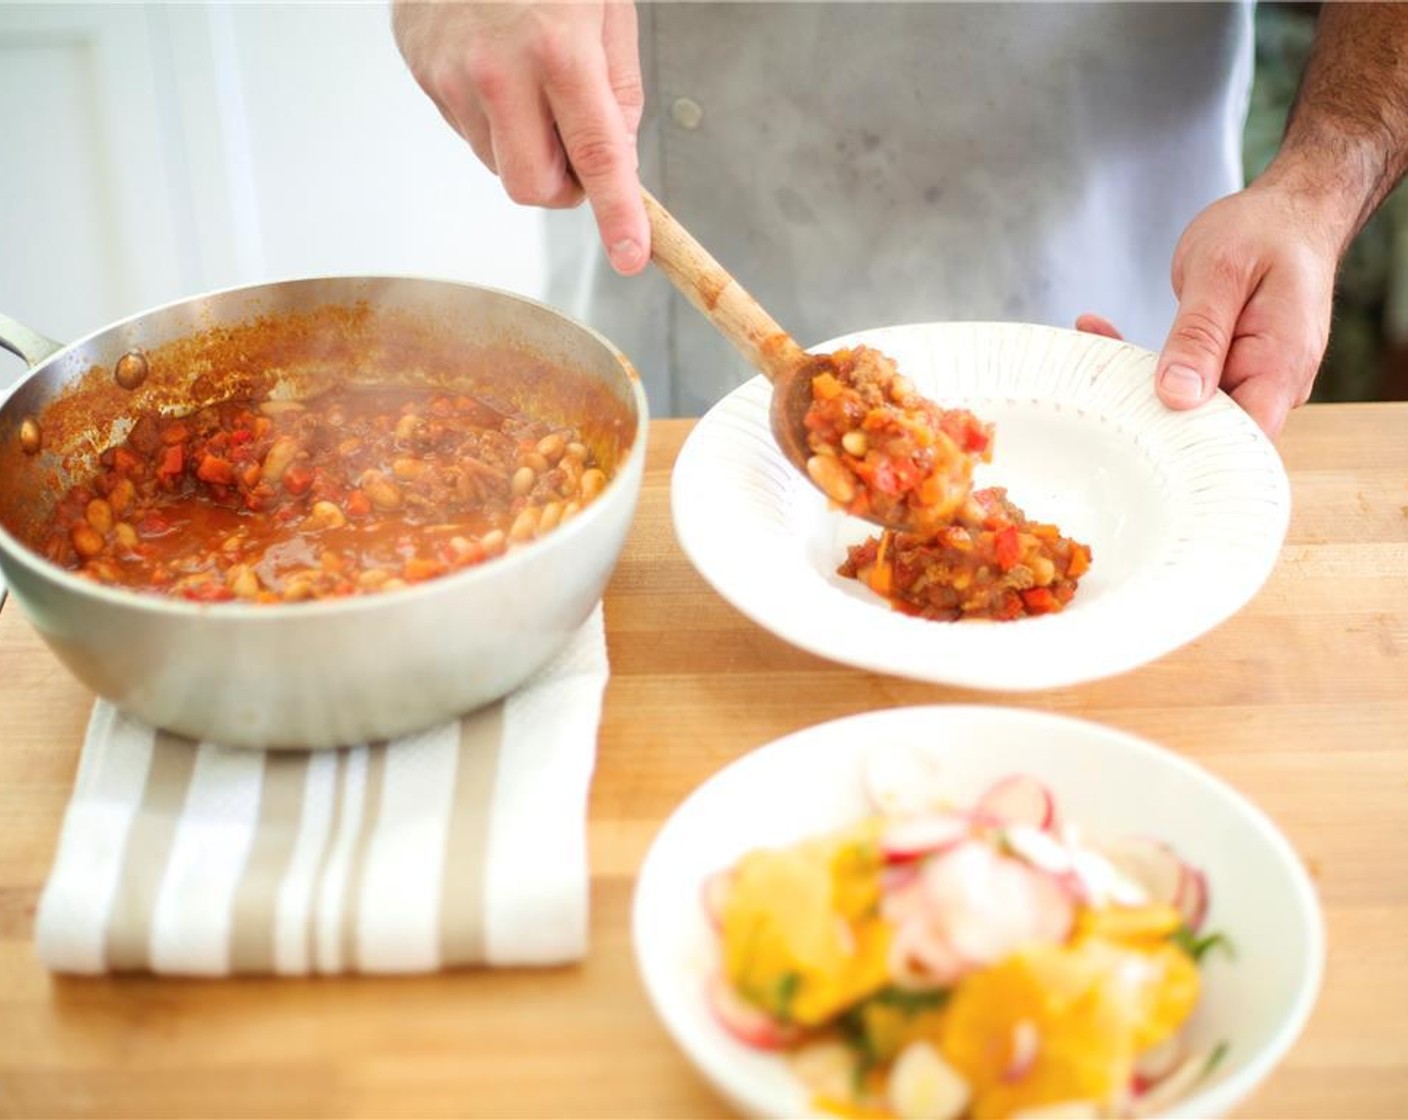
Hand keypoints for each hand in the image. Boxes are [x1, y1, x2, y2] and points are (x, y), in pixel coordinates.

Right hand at [393, 1, 648, 274]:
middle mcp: (499, 72)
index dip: (618, 214)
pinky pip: (468, 131)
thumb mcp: (608, 6)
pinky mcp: (423, 73)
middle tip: (577, 153)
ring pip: (498, 165)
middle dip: (563, 187)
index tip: (632, 254)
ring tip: (530, 84)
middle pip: (533, 187)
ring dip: (525, 148)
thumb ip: (618, 88)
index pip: (597, 157)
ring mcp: (452, 76)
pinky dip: (492, 120)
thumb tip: (617, 155)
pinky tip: (496, 69)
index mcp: (559, 50)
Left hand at [1078, 182, 1338, 436]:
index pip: (1238, 439)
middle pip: (1205, 431)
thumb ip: (1200, 335)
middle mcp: (1272, 386)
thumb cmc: (1265, 232)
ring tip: (1093, 339)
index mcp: (1281, 367)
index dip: (1186, 446)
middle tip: (1093, 375)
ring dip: (1134, 383)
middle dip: (1144, 410)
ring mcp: (1250, 381)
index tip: (1130, 422)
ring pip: (1186, 408)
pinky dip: (1142, 365)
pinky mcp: (1228, 372)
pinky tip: (1103, 333)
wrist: (1289, 214)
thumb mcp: (1221, 273)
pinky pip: (1182, 384)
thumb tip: (1178, 396)